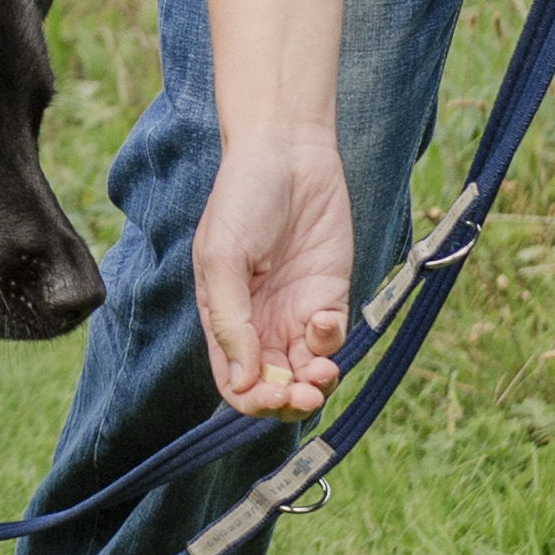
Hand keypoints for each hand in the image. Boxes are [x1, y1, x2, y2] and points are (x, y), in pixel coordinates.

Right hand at [196, 128, 354, 419]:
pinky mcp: (329, 295)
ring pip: (307, 372)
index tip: (269, 393)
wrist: (288, 152)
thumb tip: (242, 381)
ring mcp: (295, 311)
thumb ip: (229, 321)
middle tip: (305, 394)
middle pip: (275, 387)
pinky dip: (331, 341)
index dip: (251, 399)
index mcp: (223, 318)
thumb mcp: (222, 259)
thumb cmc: (242, 198)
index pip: (234, 382)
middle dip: (290, 401)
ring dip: (316, 382)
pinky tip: (325, 319)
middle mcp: (259, 323)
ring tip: (322, 370)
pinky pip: (332, 339)